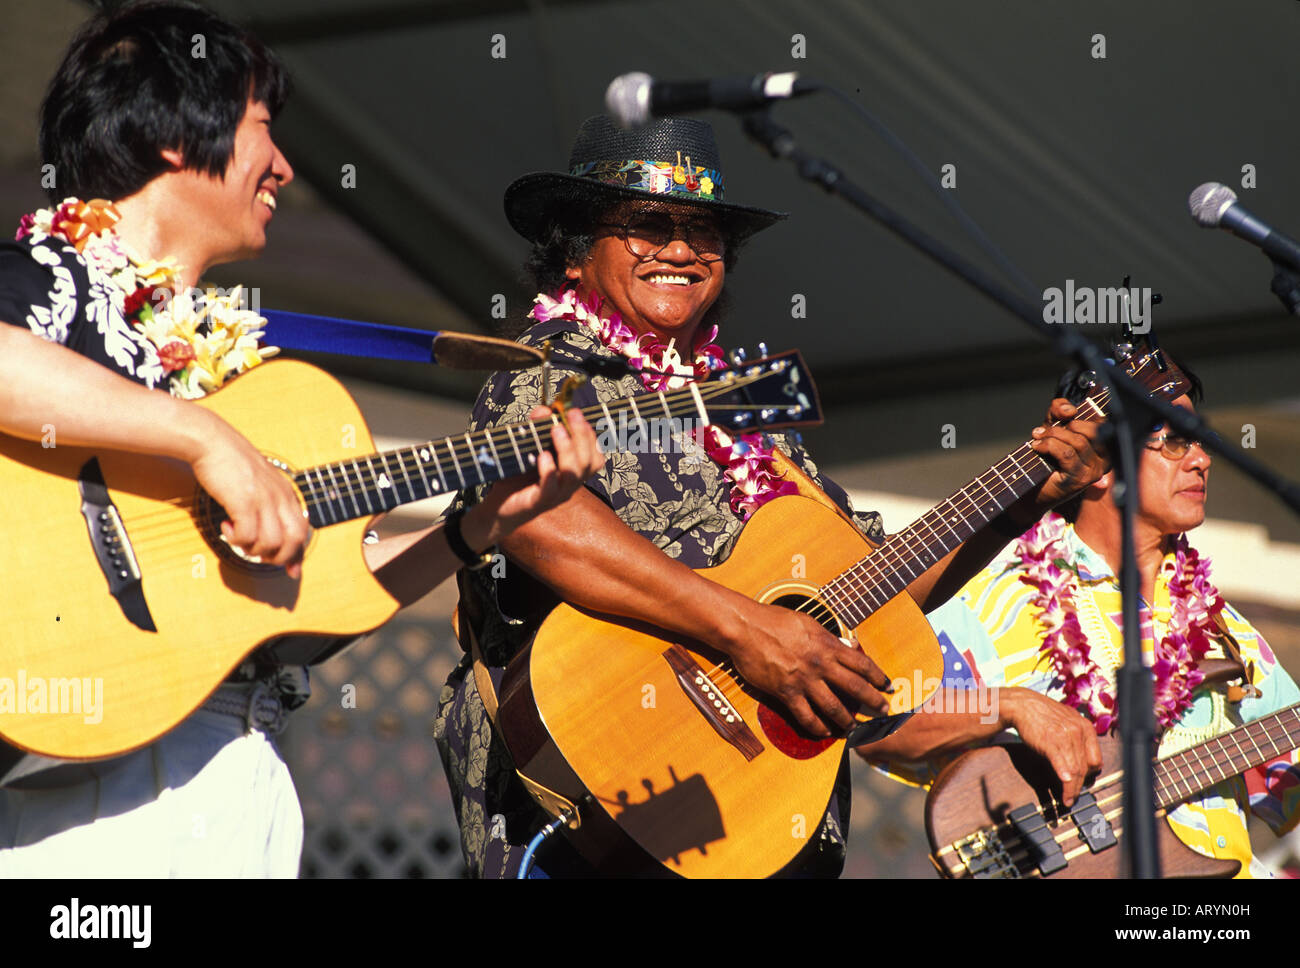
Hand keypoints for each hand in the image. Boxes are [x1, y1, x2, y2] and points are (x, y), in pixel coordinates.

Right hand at [188, 411, 309, 578]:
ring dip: (253, 550)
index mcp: (286, 493)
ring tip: (238, 538)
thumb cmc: (232, 463)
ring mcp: (263, 499)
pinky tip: (226, 527)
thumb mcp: (260, 482)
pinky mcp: (243, 501)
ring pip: (271, 543)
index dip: (297, 555)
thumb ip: (269, 504)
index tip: (292, 571)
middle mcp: (280, 497)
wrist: (212, 441)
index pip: (303, 530)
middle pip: (294, 540)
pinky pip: (247, 536)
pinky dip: (236, 539)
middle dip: (278, 557)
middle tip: (257, 555)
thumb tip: (271, 533)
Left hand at [463, 407, 602, 545]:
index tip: (576, 414)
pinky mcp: (537, 503)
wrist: (497, 508)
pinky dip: (549, 470)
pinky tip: (543, 456)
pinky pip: (550, 488)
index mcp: (571, 474)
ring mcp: (555, 496)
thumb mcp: (528, 450)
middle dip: (582, 436)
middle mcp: (568, 486)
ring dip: (567, 449)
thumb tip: (544, 410)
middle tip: (571, 416)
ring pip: (573, 474)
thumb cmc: (517, 479)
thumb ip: (536, 429)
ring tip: (556, 431)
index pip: (594, 457)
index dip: (590, 436)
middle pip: (588, 463)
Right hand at [723, 603, 892, 737]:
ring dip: (848, 721)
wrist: (745, 628)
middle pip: (856, 688)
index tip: (888, 686)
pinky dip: (818, 727)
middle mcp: (820, 664)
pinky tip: (824, 732)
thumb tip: (846, 646)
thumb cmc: (774, 620)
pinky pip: (806, 716)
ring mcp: (804, 680)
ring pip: (834, 707)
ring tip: (855, 729)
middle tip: (883, 712)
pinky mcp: (786, 692)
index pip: (862, 664)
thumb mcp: (808, 623)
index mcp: (827, 645)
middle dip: (873, 702)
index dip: (879, 677)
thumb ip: (828, 638)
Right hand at [1000, 688, 1102, 805]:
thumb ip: (1078, 738)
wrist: (1022, 704)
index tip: (1082, 782)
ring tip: (1067, 799)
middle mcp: (1079, 732)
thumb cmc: (1042, 714)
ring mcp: (1066, 737)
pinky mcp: (1051, 743)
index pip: (1096, 760)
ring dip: (1072, 789)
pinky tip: (1064, 789)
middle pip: (1086, 768)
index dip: (1090, 775)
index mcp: (1086, 727)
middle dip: (1080, 786)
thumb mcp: (1067, 721)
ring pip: (1075, 771)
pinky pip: (1062, 766)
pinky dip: (1065, 781)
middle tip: (1074, 796)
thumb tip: (1081, 760)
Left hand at [1029, 397, 1109, 509]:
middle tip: (1045, 430)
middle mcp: (1106, 458)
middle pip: (1093, 431)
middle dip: (1066, 425)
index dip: (1081, 414)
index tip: (1062, 416)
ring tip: (1038, 437)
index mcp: (1105, 445)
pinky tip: (1037, 446)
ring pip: (1078, 442)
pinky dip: (1049, 445)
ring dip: (1053, 435)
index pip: (1102, 421)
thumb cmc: (1046, 456)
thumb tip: (1069, 409)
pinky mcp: (1080, 479)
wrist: (1032, 488)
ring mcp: (1095, 470)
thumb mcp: (1054, 427)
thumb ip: (1060, 411)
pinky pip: (1067, 454)